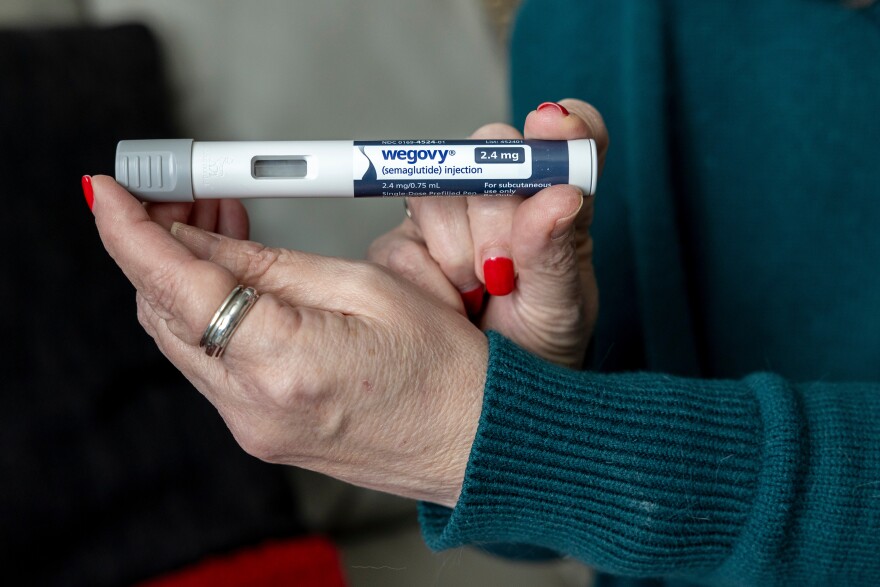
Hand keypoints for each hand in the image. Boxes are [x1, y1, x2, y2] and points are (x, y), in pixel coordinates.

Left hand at [91, 177, 486, 507]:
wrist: (473, 441)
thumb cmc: (444, 367)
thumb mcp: (365, 287)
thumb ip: (271, 265)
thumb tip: (200, 239)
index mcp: (284, 364)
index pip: (176, 288)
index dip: (130, 233)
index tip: (104, 191)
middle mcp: (252, 407)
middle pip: (164, 312)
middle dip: (157, 244)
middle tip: (179, 191)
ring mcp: (251, 426)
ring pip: (181, 337)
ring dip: (183, 277)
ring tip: (218, 222)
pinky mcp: (259, 431)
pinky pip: (209, 362)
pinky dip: (208, 313)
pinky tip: (235, 276)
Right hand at [368, 100, 607, 367]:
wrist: (483, 402)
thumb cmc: (537, 351)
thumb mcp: (561, 311)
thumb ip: (558, 253)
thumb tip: (560, 195)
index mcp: (556, 201)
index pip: (569, 137)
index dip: (562, 125)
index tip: (554, 125)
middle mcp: (503, 197)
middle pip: (489, 151)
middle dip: (496, 212)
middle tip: (504, 271)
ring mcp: (449, 218)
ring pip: (438, 192)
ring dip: (457, 252)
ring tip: (478, 295)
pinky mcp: (403, 246)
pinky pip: (401, 242)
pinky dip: (426, 280)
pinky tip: (448, 305)